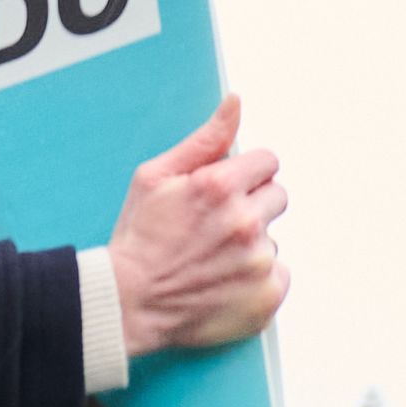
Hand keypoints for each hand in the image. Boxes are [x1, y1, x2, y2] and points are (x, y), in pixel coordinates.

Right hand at [110, 97, 288, 358]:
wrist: (128, 304)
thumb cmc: (138, 239)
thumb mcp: (155, 178)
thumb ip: (204, 140)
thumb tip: (235, 102)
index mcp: (221, 187)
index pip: (268, 162)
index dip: (245, 174)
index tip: (226, 191)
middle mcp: (245, 222)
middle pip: (277, 196)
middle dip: (252, 205)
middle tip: (216, 227)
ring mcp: (259, 261)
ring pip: (273, 238)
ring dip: (251, 244)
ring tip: (212, 259)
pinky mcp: (267, 295)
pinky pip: (278, 273)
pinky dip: (256, 278)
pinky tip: (224, 281)